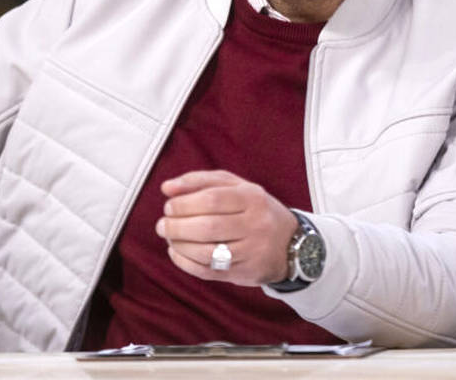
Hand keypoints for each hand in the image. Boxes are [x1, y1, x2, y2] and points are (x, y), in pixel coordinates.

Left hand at [156, 169, 297, 285]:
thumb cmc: (256, 210)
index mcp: (252, 197)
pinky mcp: (244, 273)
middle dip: (177, 226)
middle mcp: (255, 225)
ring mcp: (251, 251)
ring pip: (207, 253)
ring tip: (169, 238)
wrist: (291, 245)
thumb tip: (167, 187)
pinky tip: (177, 253)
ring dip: (180, 246)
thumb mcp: (236, 187)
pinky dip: (186, 264)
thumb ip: (201, 181)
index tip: (168, 206)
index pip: (213, 199)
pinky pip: (209, 272)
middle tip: (163, 224)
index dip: (185, 203)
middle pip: (208, 227)